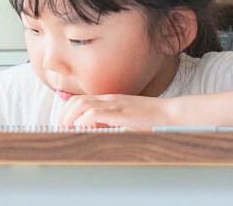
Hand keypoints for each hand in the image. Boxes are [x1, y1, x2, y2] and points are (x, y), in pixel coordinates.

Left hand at [57, 93, 175, 129]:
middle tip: (62, 129)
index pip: (81, 100)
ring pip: (82, 104)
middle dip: (64, 114)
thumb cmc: (152, 120)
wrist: (171, 115)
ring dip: (70, 117)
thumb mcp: (127, 121)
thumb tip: (95, 133)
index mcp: (110, 101)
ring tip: (68, 129)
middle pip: (77, 100)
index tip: (64, 125)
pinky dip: (84, 121)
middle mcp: (110, 99)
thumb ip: (112, 123)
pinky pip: (95, 113)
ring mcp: (115, 104)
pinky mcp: (120, 113)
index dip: (68, 111)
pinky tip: (84, 129)